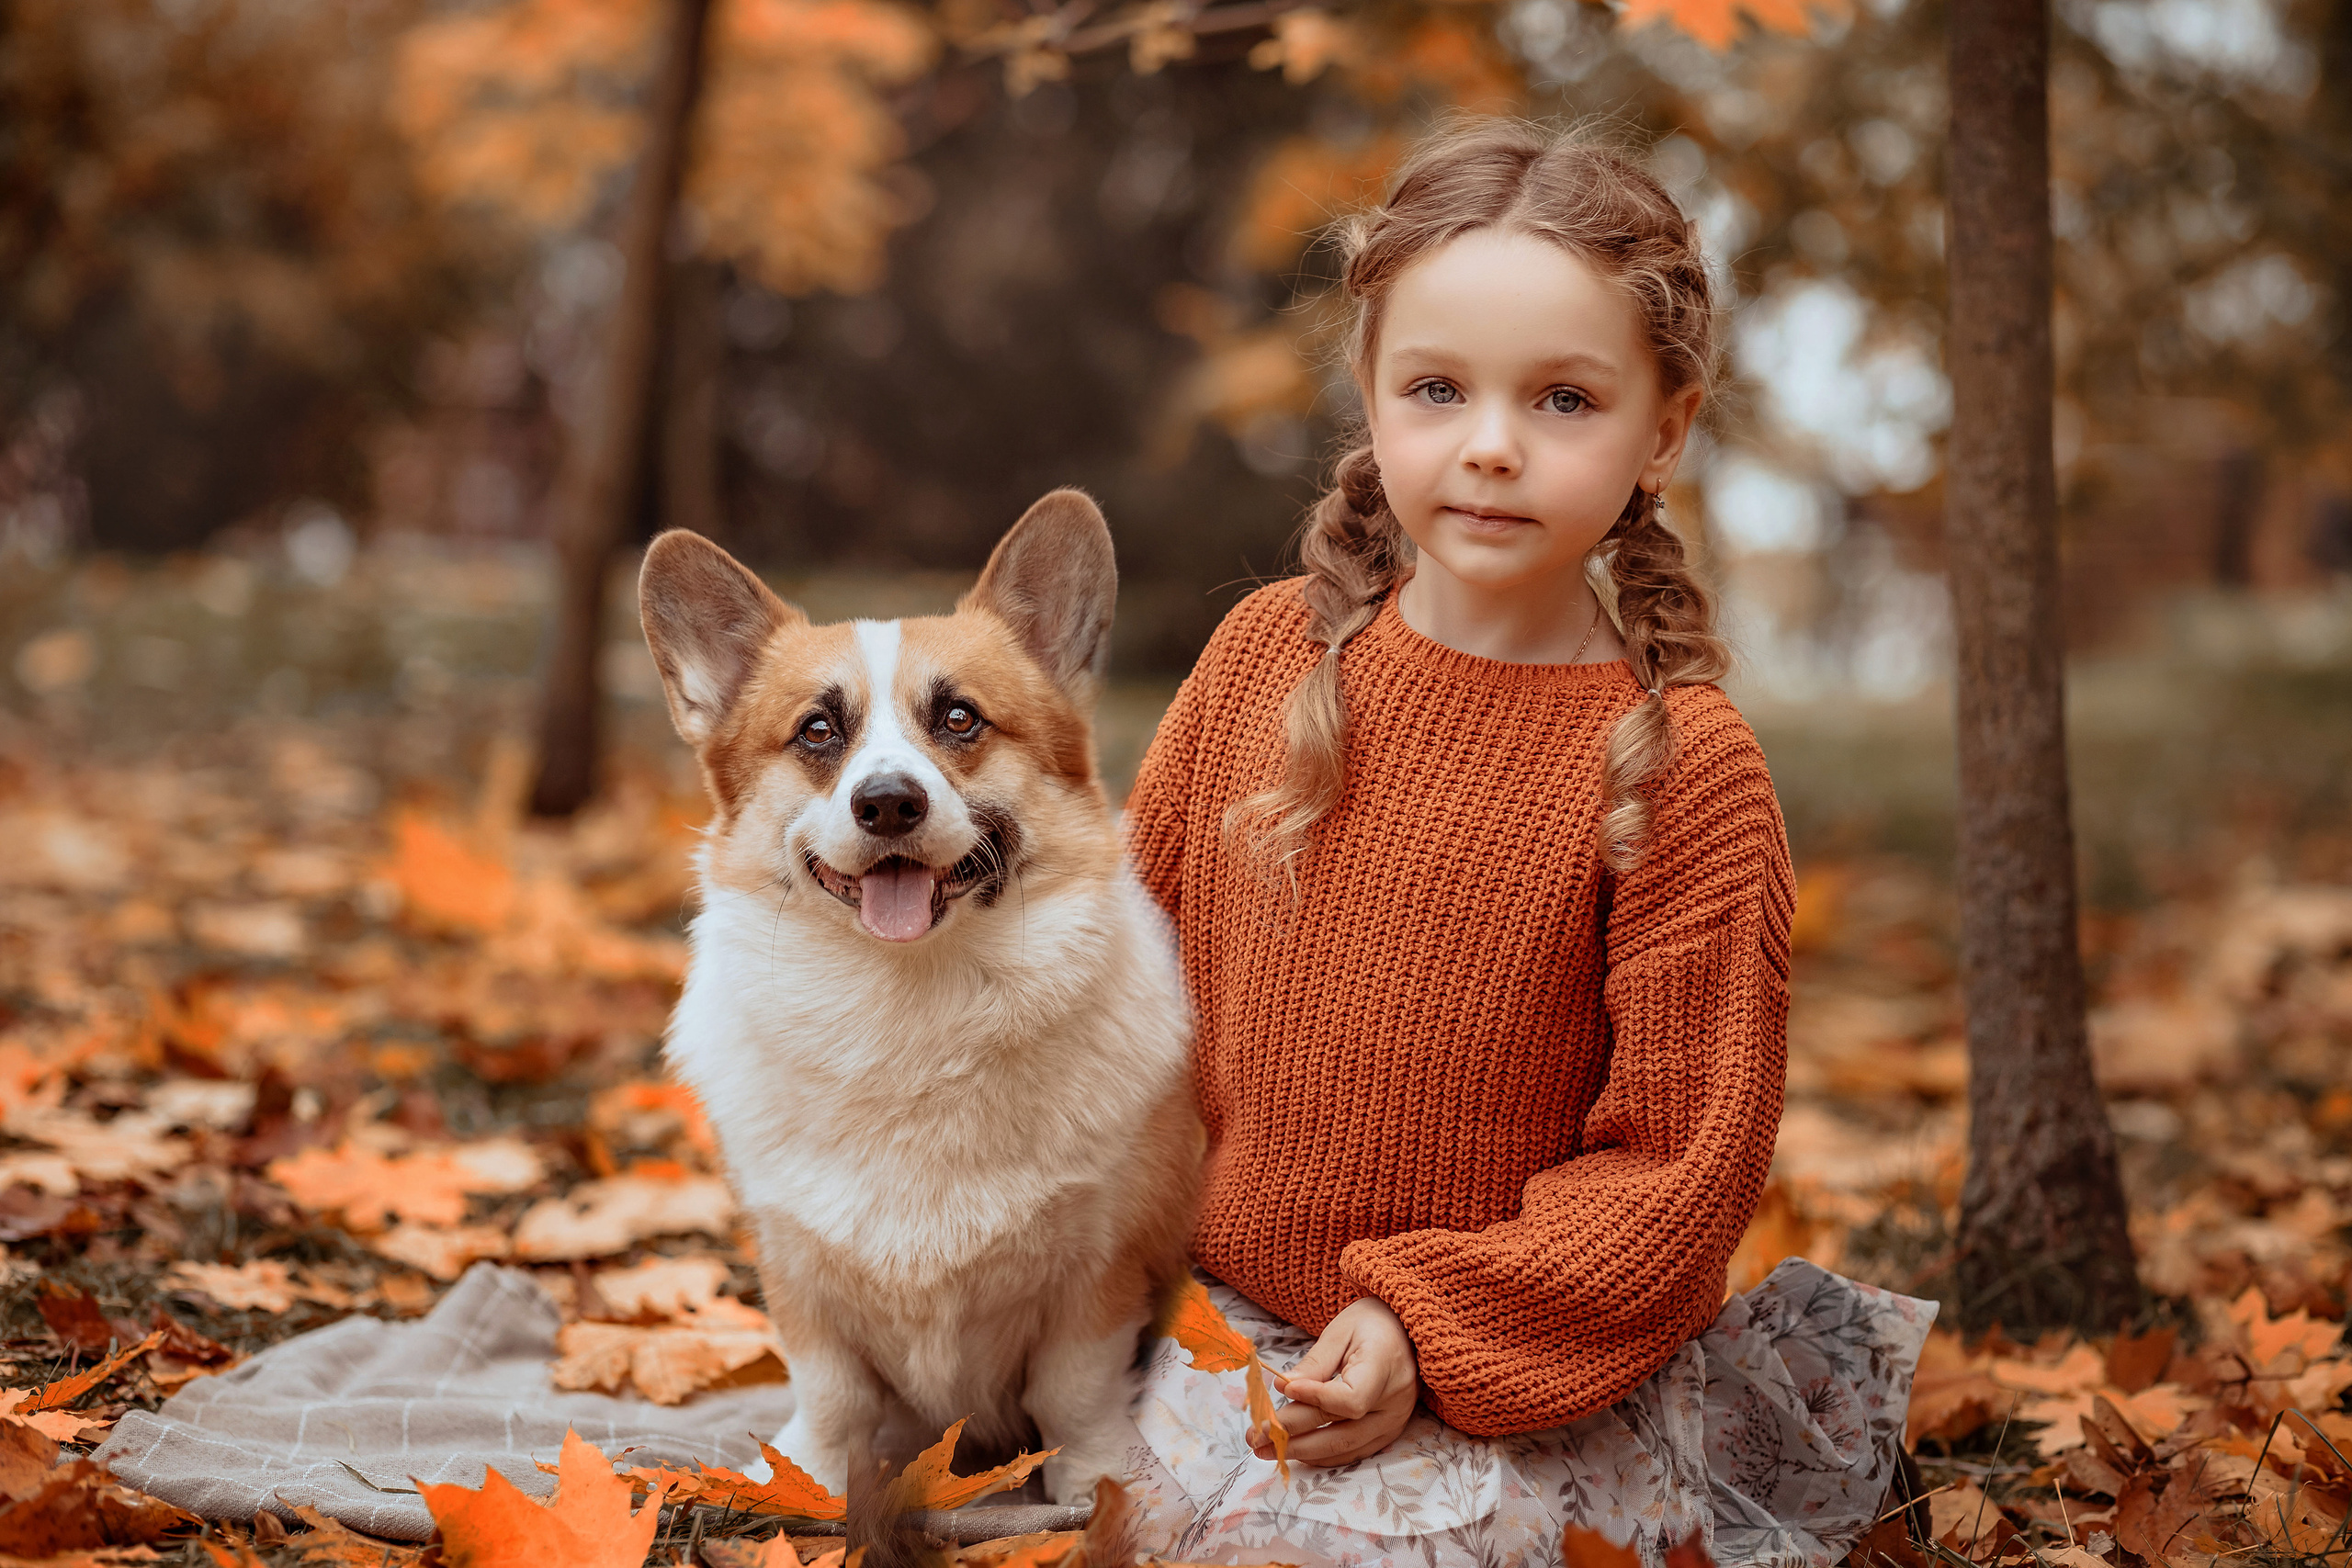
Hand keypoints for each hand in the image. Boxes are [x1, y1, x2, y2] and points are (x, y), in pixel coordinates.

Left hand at [1248, 1296, 1420, 1467]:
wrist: (1406, 1331)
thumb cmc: (1372, 1324)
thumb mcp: (1341, 1331)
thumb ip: (1315, 1363)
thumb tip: (1283, 1387)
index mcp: (1385, 1366)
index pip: (1350, 1399)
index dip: (1315, 1399)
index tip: (1284, 1388)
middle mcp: (1394, 1402)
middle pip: (1341, 1429)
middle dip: (1293, 1435)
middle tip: (1255, 1436)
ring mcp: (1394, 1422)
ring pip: (1344, 1447)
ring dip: (1302, 1452)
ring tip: (1265, 1448)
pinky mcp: (1388, 1433)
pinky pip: (1353, 1452)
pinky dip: (1322, 1456)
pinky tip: (1295, 1453)